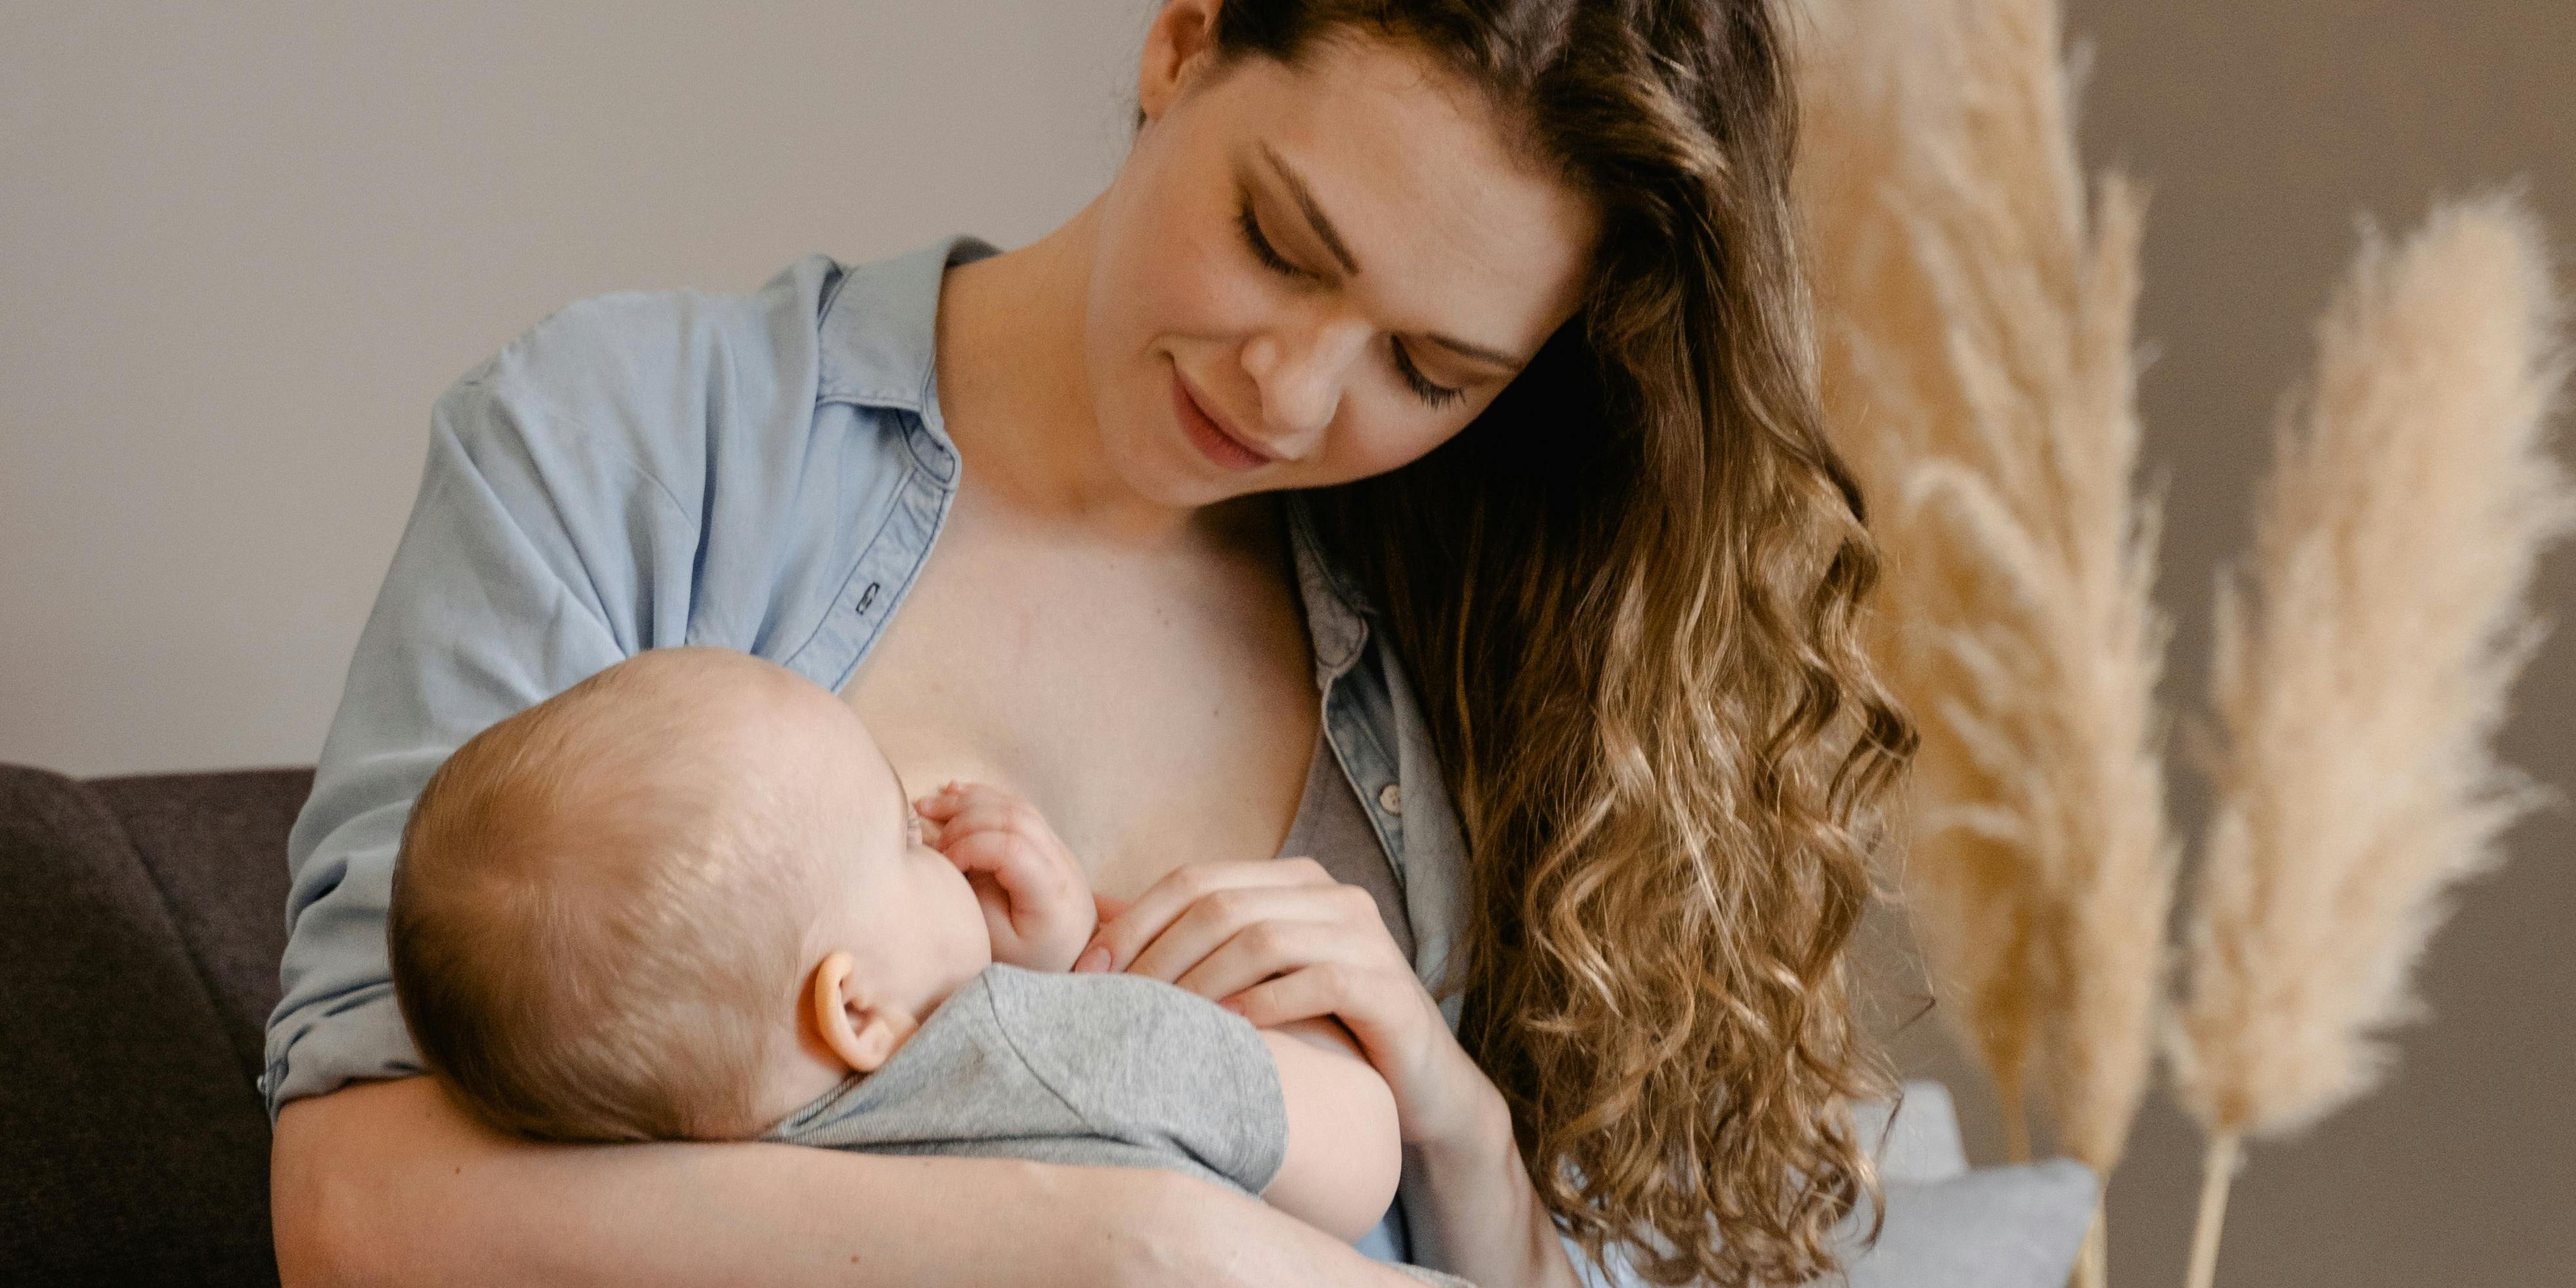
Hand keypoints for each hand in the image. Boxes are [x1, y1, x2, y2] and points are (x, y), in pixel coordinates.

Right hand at [914, 781, 1097, 971]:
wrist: (1073, 957)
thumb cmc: (1031, 958)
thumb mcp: (998, 944)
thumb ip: (975, 901)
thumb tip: (949, 860)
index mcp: (1051, 892)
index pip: (1011, 848)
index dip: (969, 847)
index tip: (943, 866)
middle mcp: (1061, 862)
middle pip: (1013, 817)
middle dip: (964, 819)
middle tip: (930, 838)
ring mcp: (1058, 847)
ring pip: (1015, 806)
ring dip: (970, 802)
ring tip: (929, 806)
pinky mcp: (1048, 842)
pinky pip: (1018, 808)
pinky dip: (984, 798)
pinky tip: (954, 793)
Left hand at [1074, 857, 1502, 1151]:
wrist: (1418, 1087)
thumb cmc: (1321, 1033)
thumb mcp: (1253, 980)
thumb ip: (1193, 947)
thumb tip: (1093, 919)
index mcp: (1294, 880)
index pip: (1196, 878)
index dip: (1134, 920)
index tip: (1087, 972)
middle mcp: (1333, 894)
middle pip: (1221, 904)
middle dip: (1157, 954)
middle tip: (1117, 1005)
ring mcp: (1365, 936)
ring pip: (1262, 937)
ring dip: (1201, 981)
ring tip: (1163, 1023)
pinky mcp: (1387, 986)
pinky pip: (1316, 981)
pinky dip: (1263, 1006)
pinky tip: (1228, 1035)